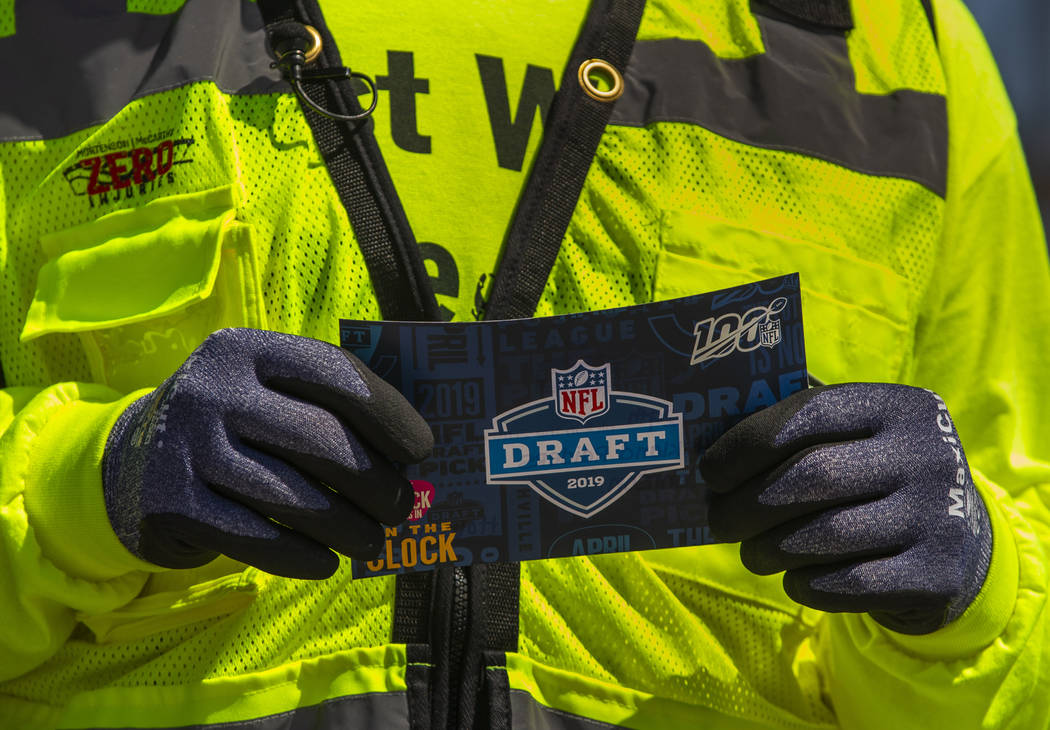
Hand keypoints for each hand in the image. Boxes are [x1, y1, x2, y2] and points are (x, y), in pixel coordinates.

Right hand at [103, 328, 431, 578]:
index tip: (423, 450)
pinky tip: (326, 563)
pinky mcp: (170, 503)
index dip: (387, 413)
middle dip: (375, 481)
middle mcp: (212, 390)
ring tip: (373, 541)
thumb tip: (411, 458)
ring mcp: (186, 446)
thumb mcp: (268, 394)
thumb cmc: (237, 426)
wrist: (136, 461)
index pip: (333, 373)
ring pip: (292, 497)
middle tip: (403, 507)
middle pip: (318, 440)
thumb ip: (328, 408)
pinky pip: (254, 538)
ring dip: (347, 527)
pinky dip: (301, 555)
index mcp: (247, 350)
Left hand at [701, 383, 990, 633]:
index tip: (709, 471)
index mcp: (899, 407)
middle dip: (747, 504)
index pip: (809, 413)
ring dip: (768, 549)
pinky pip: (846, 584)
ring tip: (750, 553)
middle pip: (811, 478)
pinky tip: (792, 578)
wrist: (962, 545)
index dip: (746, 443)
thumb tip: (706, 441)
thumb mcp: (855, 439)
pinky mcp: (938, 576)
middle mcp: (928, 456)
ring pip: (824, 536)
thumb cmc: (875, 479)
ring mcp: (939, 517)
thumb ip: (796, 430)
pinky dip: (804, 584)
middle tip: (716, 520)